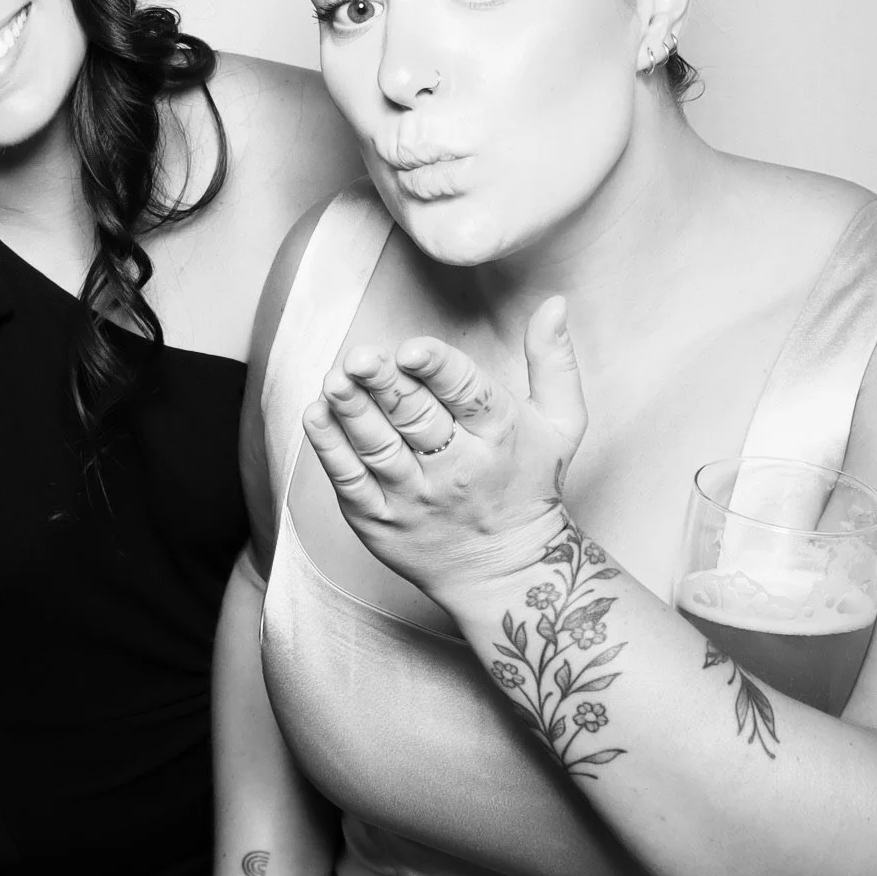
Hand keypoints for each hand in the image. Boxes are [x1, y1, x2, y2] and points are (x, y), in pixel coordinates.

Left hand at [302, 297, 588, 605]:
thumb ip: (553, 361)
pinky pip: (351, 482)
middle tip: (360, 358)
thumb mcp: (560, 424)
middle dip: (386, 386)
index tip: (412, 348)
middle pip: (417, 419)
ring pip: (379, 448)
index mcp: (499, 435)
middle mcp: (457, 467)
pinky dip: (330, 448)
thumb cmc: (528, 484)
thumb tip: (553, 302)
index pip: (467, 395)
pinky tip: (316, 414)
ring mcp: (414, 496)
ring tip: (334, 380)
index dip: (438, 370)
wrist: (508, 572)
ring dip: (352, 412)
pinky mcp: (380, 520)